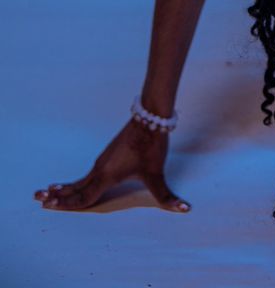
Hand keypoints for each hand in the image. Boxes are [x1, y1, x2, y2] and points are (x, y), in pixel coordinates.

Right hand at [33, 118, 190, 212]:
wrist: (149, 117)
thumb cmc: (151, 145)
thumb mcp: (158, 174)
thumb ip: (167, 196)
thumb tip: (184, 209)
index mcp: (108, 176)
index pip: (85, 196)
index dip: (68, 204)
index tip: (49, 206)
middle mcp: (101, 169)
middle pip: (76, 187)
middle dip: (58, 195)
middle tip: (38, 198)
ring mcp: (103, 160)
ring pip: (80, 178)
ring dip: (64, 186)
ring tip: (48, 190)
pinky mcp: (109, 154)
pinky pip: (87, 172)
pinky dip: (75, 179)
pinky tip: (74, 182)